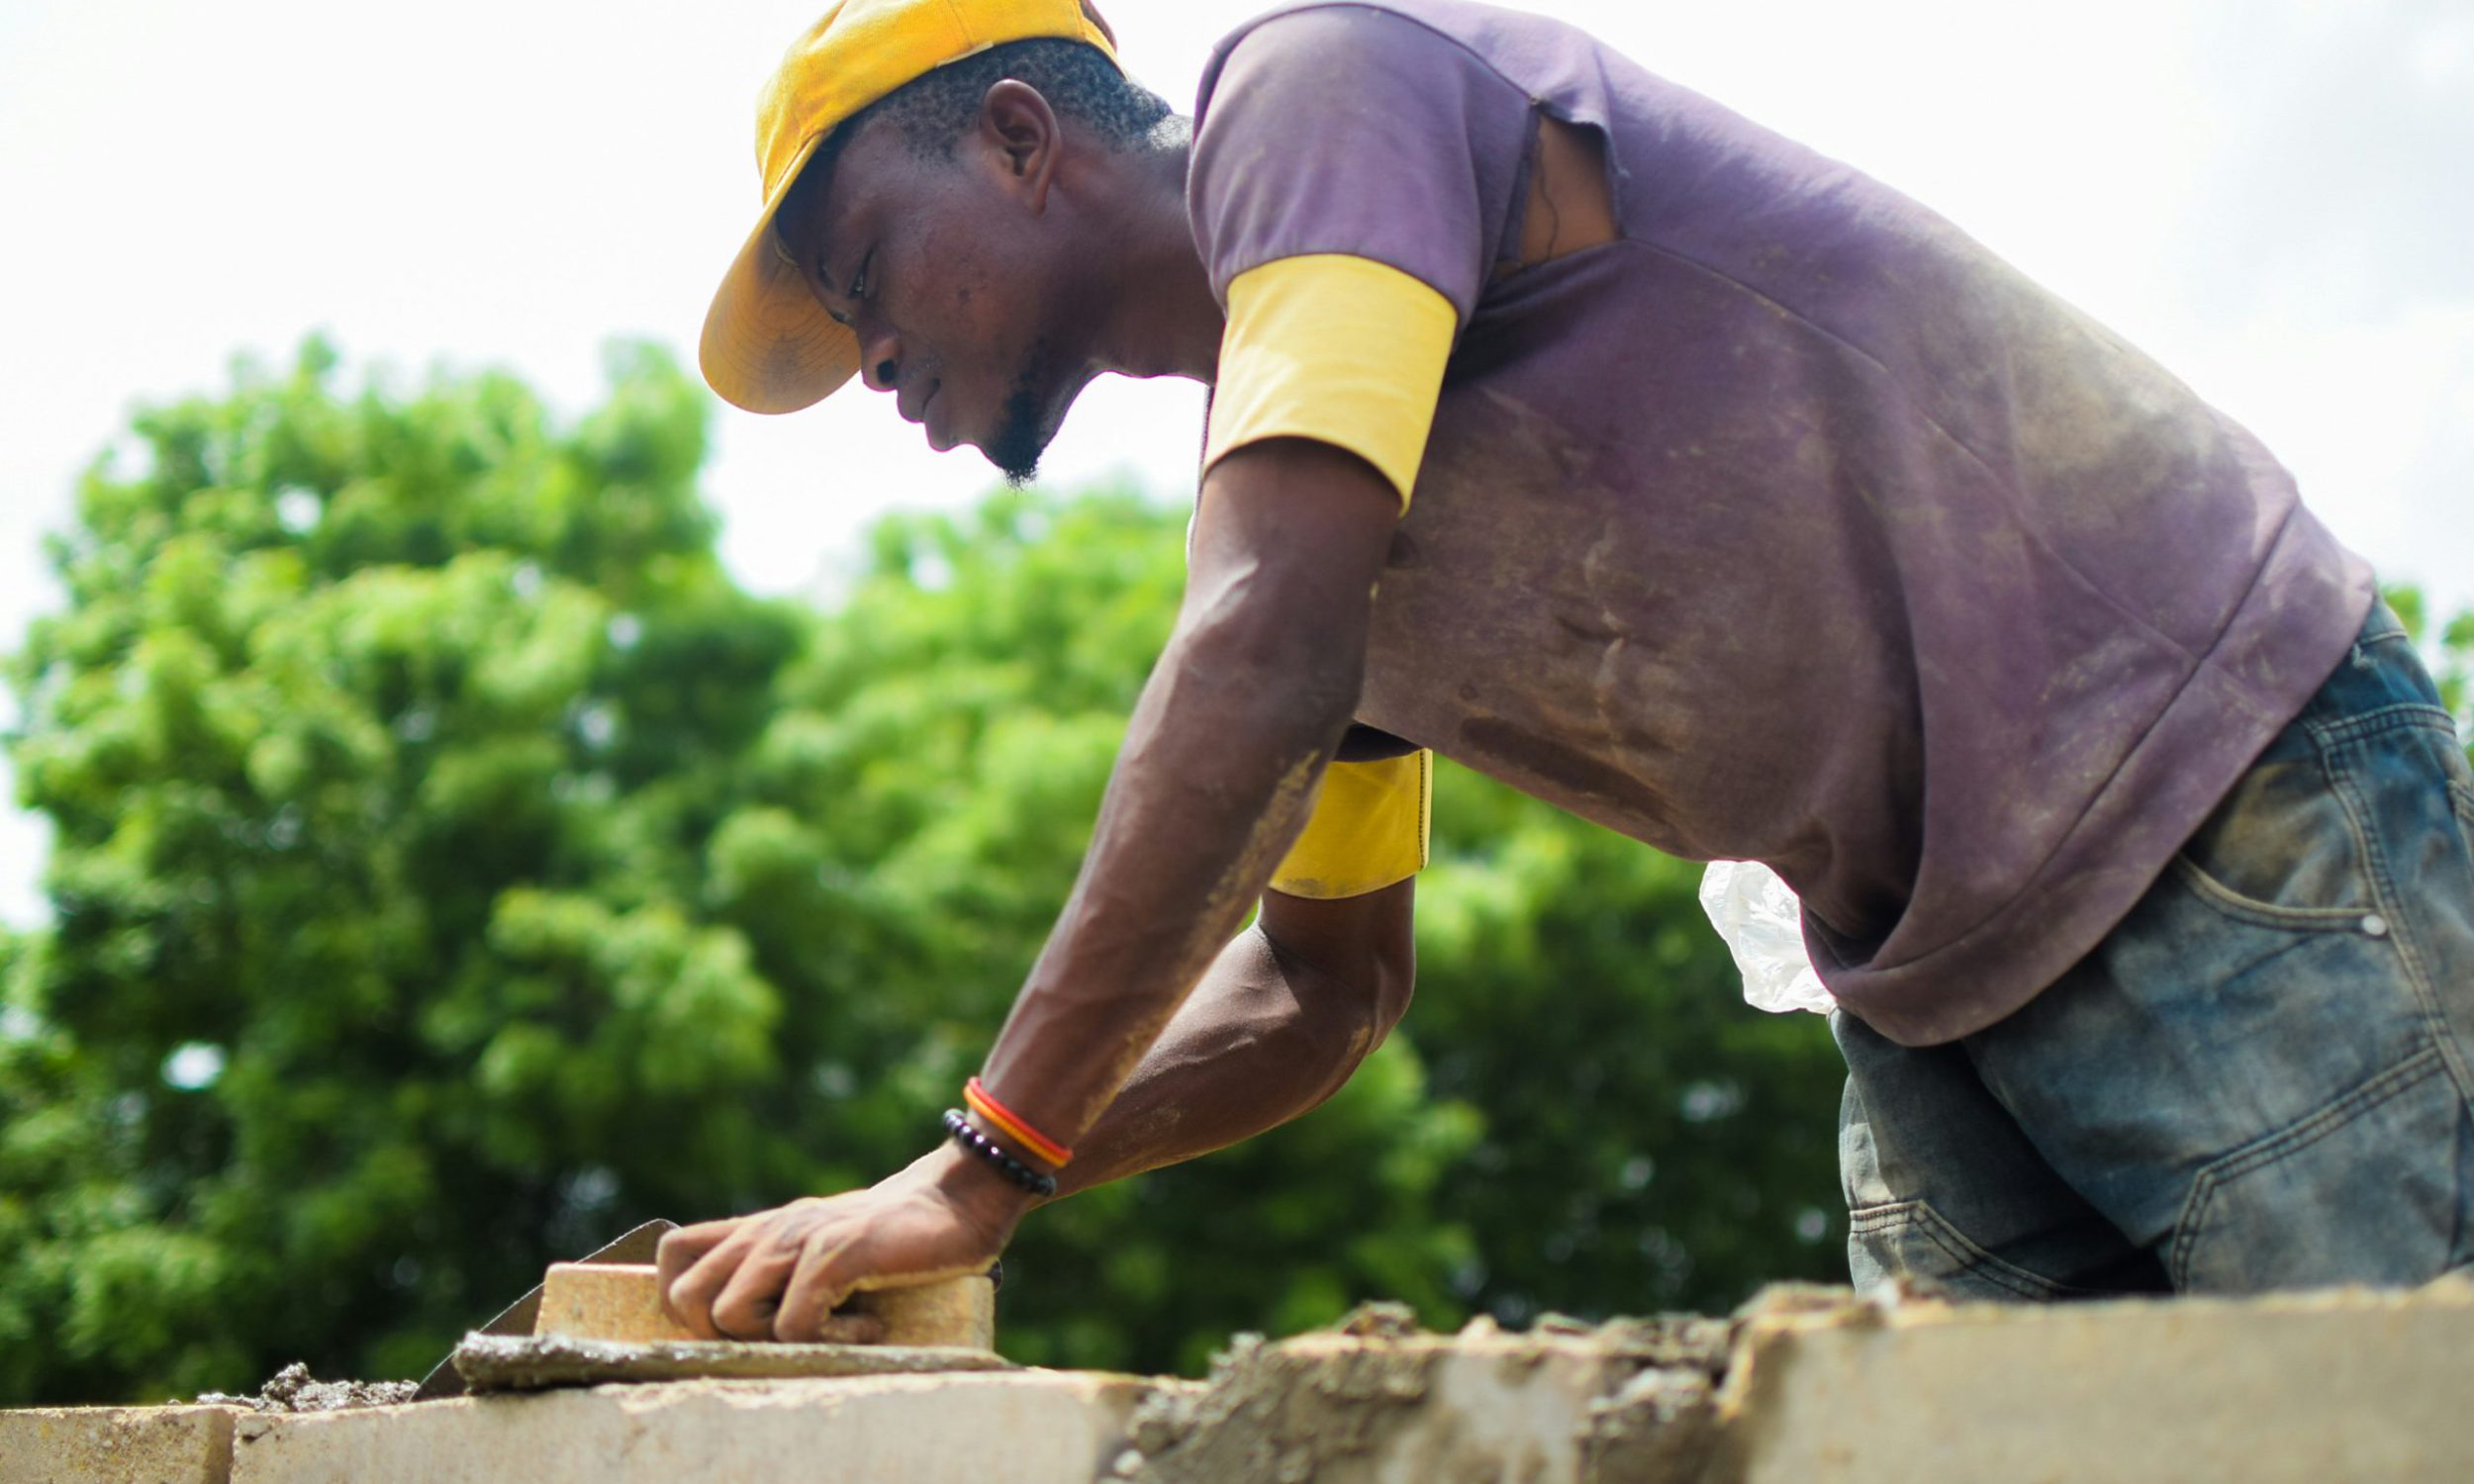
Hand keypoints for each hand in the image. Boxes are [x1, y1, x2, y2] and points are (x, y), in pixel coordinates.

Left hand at [656, 1143, 1029, 1341]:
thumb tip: (741, 1319)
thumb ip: (780, 1266)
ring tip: (831, 1327)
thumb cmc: (893, 1238)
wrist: (956, 1200)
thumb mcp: (821, 1246)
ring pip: (729, 1314)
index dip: (683, 1300)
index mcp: (759, 1229)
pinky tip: (869, 1325)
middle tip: (781, 1333)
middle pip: (685, 1296)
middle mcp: (768, 1230)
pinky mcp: (834, 1253)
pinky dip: (831, 1341)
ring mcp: (798, 1239)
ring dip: (775, 1340)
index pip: (674, 1254)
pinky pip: (794, 1325)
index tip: (739, 1324)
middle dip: (722, 1334)